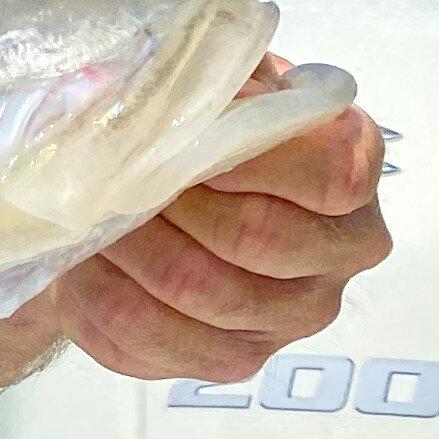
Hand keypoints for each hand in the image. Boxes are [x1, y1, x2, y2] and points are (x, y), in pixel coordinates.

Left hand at [48, 55, 391, 384]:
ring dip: (127, 249)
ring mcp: (296, 314)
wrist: (158, 193)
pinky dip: (102, 299)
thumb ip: (188, 79)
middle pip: (254, 237)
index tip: (175, 142)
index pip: (327, 174)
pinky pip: (157, 340)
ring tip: (89, 216)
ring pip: (200, 292)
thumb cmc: (194, 126)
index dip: (241, 157)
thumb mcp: (203, 83)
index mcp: (353, 164)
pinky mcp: (237, 359)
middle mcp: (344, 248)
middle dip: (164, 204)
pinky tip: (85, 265)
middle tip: (108, 179)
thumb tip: (127, 95)